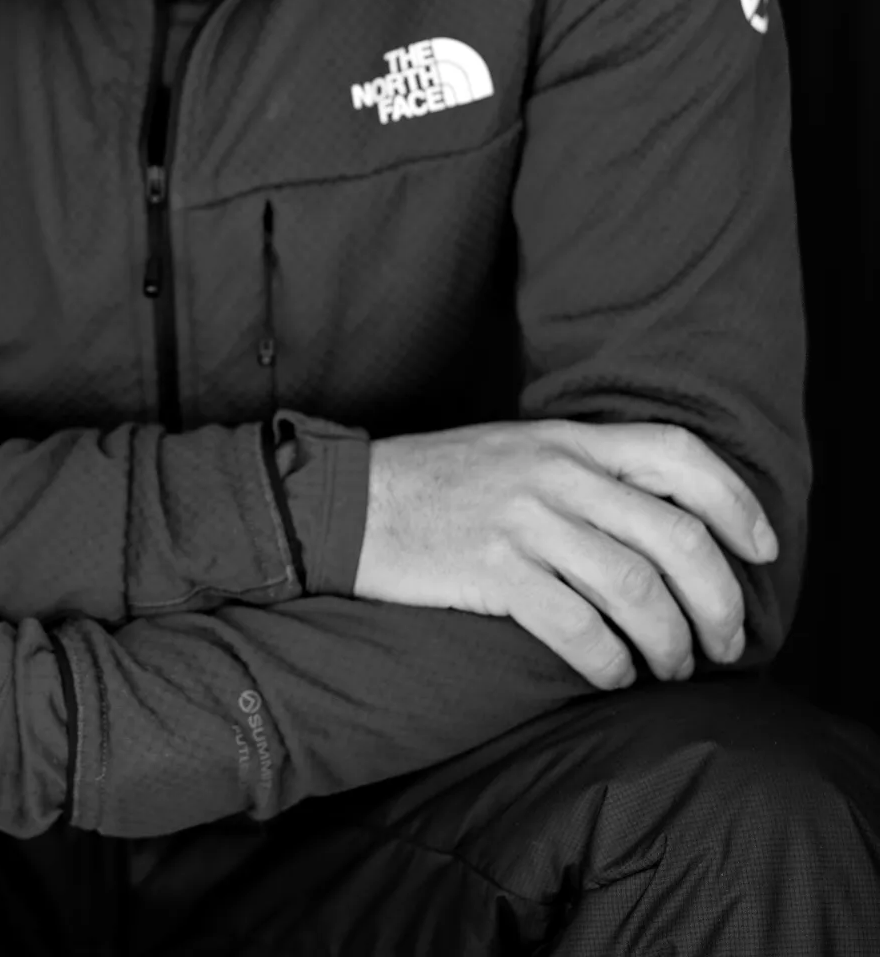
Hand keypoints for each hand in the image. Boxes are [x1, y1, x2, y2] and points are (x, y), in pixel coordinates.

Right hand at [353, 419, 779, 689]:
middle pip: (676, 537)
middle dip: (720, 602)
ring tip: (671, 667)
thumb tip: (666, 521)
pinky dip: (612, 663)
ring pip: (638, 590)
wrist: (350, 503)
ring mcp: (524, 519)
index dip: (735, 502)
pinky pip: (580, 629)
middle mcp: (555, 471)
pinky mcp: (493, 570)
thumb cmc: (439, 484)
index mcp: (568, 437)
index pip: (678, 454)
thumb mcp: (518, 451)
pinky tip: (614, 675)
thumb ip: (585, 470)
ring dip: (671, 644)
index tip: (762, 548)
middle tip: (726, 643)